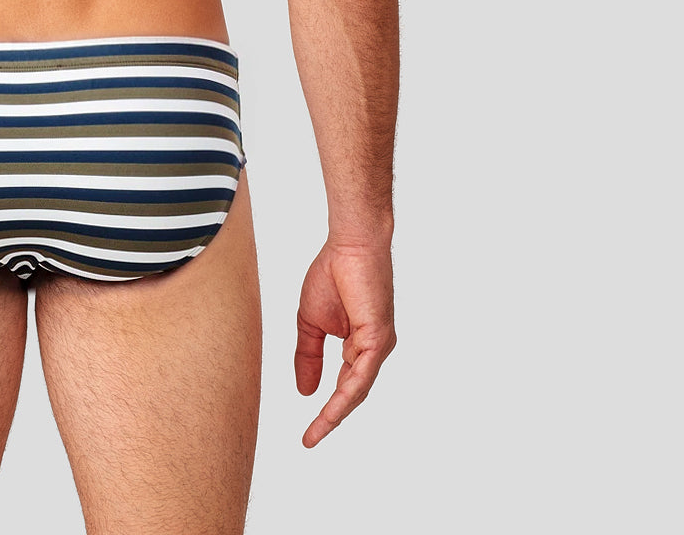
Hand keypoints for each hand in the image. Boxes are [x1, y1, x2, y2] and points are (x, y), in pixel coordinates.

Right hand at [294, 239, 395, 447]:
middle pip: (351, 394)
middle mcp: (372, 350)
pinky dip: (346, 394)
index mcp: (358, 345)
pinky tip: (332, 408)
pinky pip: (361, 375)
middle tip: (310, 439)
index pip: (342, 385)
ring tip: (317, 431)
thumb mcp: (311, 322)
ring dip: (337, 413)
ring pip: (357, 389)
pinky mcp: (377, 338)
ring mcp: (377, 346)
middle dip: (331, 418)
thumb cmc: (333, 273)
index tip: (308, 432)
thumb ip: (308, 355)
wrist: (349, 244)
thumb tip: (305, 391)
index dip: (326, 408)